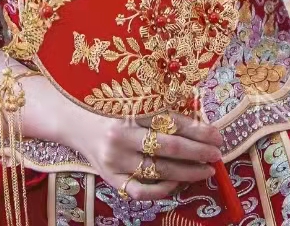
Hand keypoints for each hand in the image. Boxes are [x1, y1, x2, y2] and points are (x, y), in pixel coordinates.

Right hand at [59, 107, 220, 200]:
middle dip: (199, 152)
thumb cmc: (107, 106)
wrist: (72, 120)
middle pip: (169, 147)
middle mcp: (120, 135)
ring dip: (188, 172)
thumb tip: (200, 127)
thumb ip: (160, 110)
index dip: (198, 130)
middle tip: (217, 154)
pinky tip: (176, 183)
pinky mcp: (109, 177)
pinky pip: (141, 190)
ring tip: (206, 170)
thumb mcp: (131, 100)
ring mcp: (114, 159)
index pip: (172, 122)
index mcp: (128, 110)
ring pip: (159, 170)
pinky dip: (162, 190)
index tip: (217, 135)